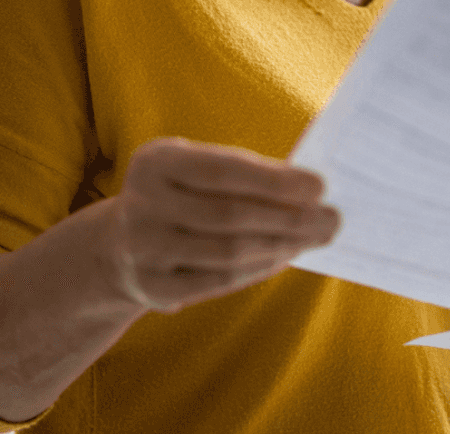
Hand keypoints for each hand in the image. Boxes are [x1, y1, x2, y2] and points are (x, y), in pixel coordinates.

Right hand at [101, 137, 339, 312]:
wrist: (118, 247)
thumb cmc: (183, 196)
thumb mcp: (196, 170)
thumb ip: (244, 174)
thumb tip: (312, 189)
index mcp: (155, 162)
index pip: (223, 171)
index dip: (274, 181)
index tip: (319, 186)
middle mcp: (141, 204)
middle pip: (230, 215)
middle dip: (288, 218)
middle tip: (331, 220)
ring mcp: (142, 249)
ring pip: (227, 252)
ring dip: (281, 245)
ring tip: (314, 238)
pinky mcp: (152, 287)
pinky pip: (219, 281)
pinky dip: (259, 269)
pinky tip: (285, 257)